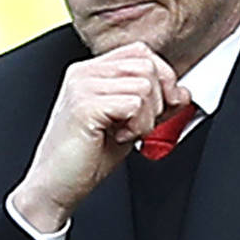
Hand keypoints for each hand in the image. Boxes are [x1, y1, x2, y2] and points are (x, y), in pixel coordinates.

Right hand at [12, 42, 189, 230]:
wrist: (56, 186)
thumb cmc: (87, 157)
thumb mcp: (129, 123)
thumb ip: (153, 104)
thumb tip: (182, 92)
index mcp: (91, 71)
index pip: (141, 52)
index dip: (161, 78)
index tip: (159, 107)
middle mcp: (84, 73)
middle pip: (147, 65)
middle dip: (156, 100)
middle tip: (136, 125)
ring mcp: (82, 86)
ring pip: (144, 85)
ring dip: (146, 117)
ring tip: (124, 133)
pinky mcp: (84, 106)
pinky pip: (134, 104)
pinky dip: (137, 126)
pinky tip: (118, 138)